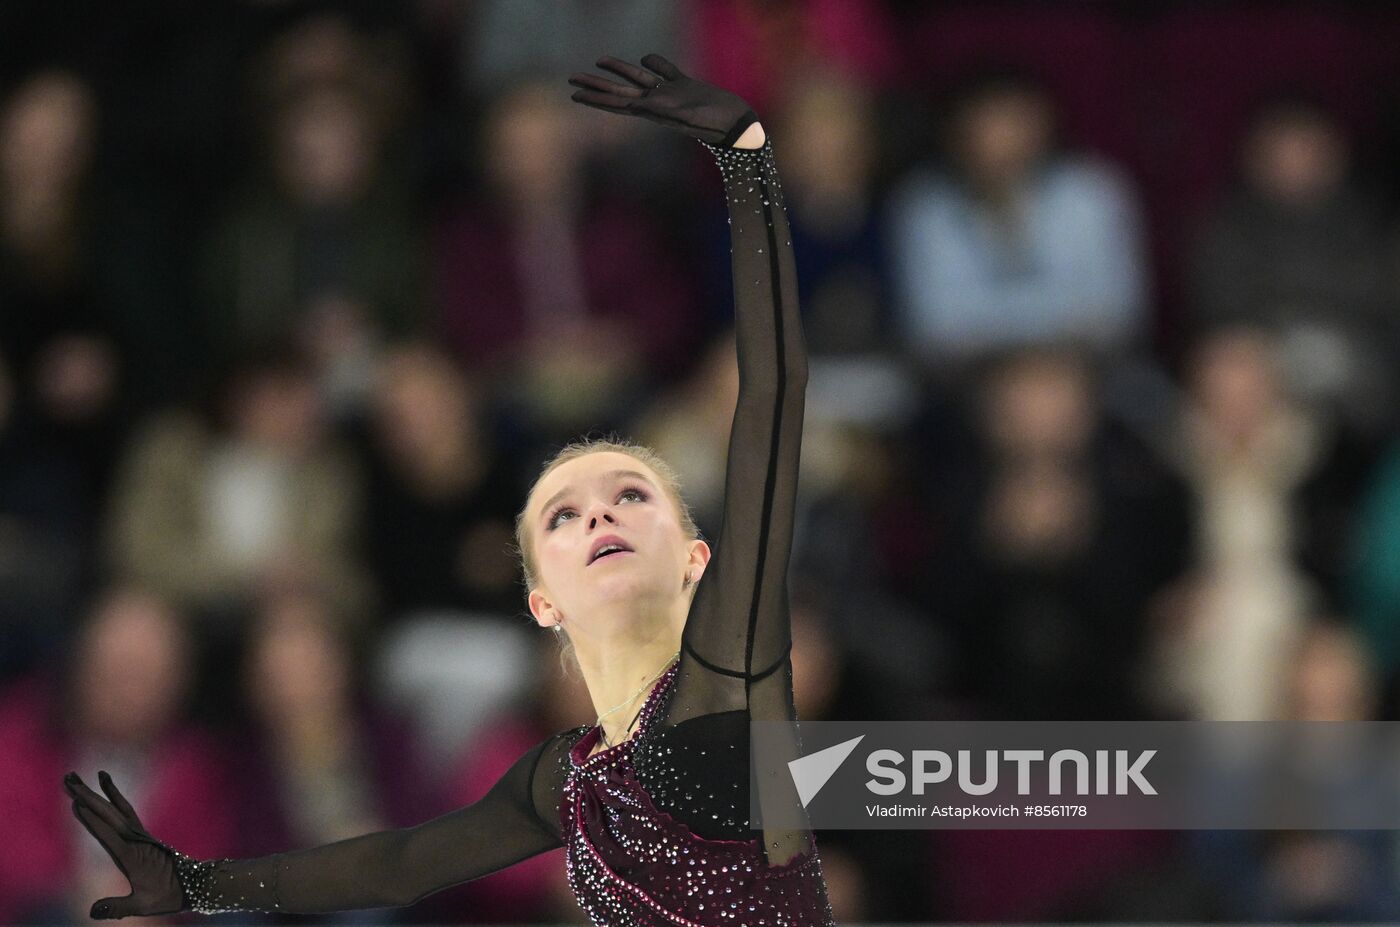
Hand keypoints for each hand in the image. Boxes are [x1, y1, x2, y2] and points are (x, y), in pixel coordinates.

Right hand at [63, 771, 184, 918]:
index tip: (77, 804)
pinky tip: (106, 786)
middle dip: (87, 796)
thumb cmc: (167, 896)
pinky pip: (125, 810)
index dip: (93, 820)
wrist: (192, 884)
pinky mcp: (142, 833)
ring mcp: (139, 834)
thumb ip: (117, 907)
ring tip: (81, 776)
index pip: (108, 834)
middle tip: (69, 779)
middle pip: (107, 814)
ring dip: (96, 792)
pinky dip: (114, 797)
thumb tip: (91, 911)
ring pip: (115, 808)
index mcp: (131, 855)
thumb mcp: (142, 905)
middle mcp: (134, 839)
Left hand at [568, 54, 757, 146]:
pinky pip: (664, 71)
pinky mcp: (685, 85)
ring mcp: (671, 94)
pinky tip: (646, 58)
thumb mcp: (688, 116)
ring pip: (639, 77)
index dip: (596, 99)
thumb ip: (665, 108)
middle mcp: (658, 102)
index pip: (618, 103)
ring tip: (598, 61)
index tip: (575, 95)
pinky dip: (654, 62)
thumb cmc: (715, 124)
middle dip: (596, 85)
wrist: (738, 125)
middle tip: (572, 79)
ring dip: (618, 69)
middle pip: (620, 91)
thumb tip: (642, 101)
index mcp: (655, 110)